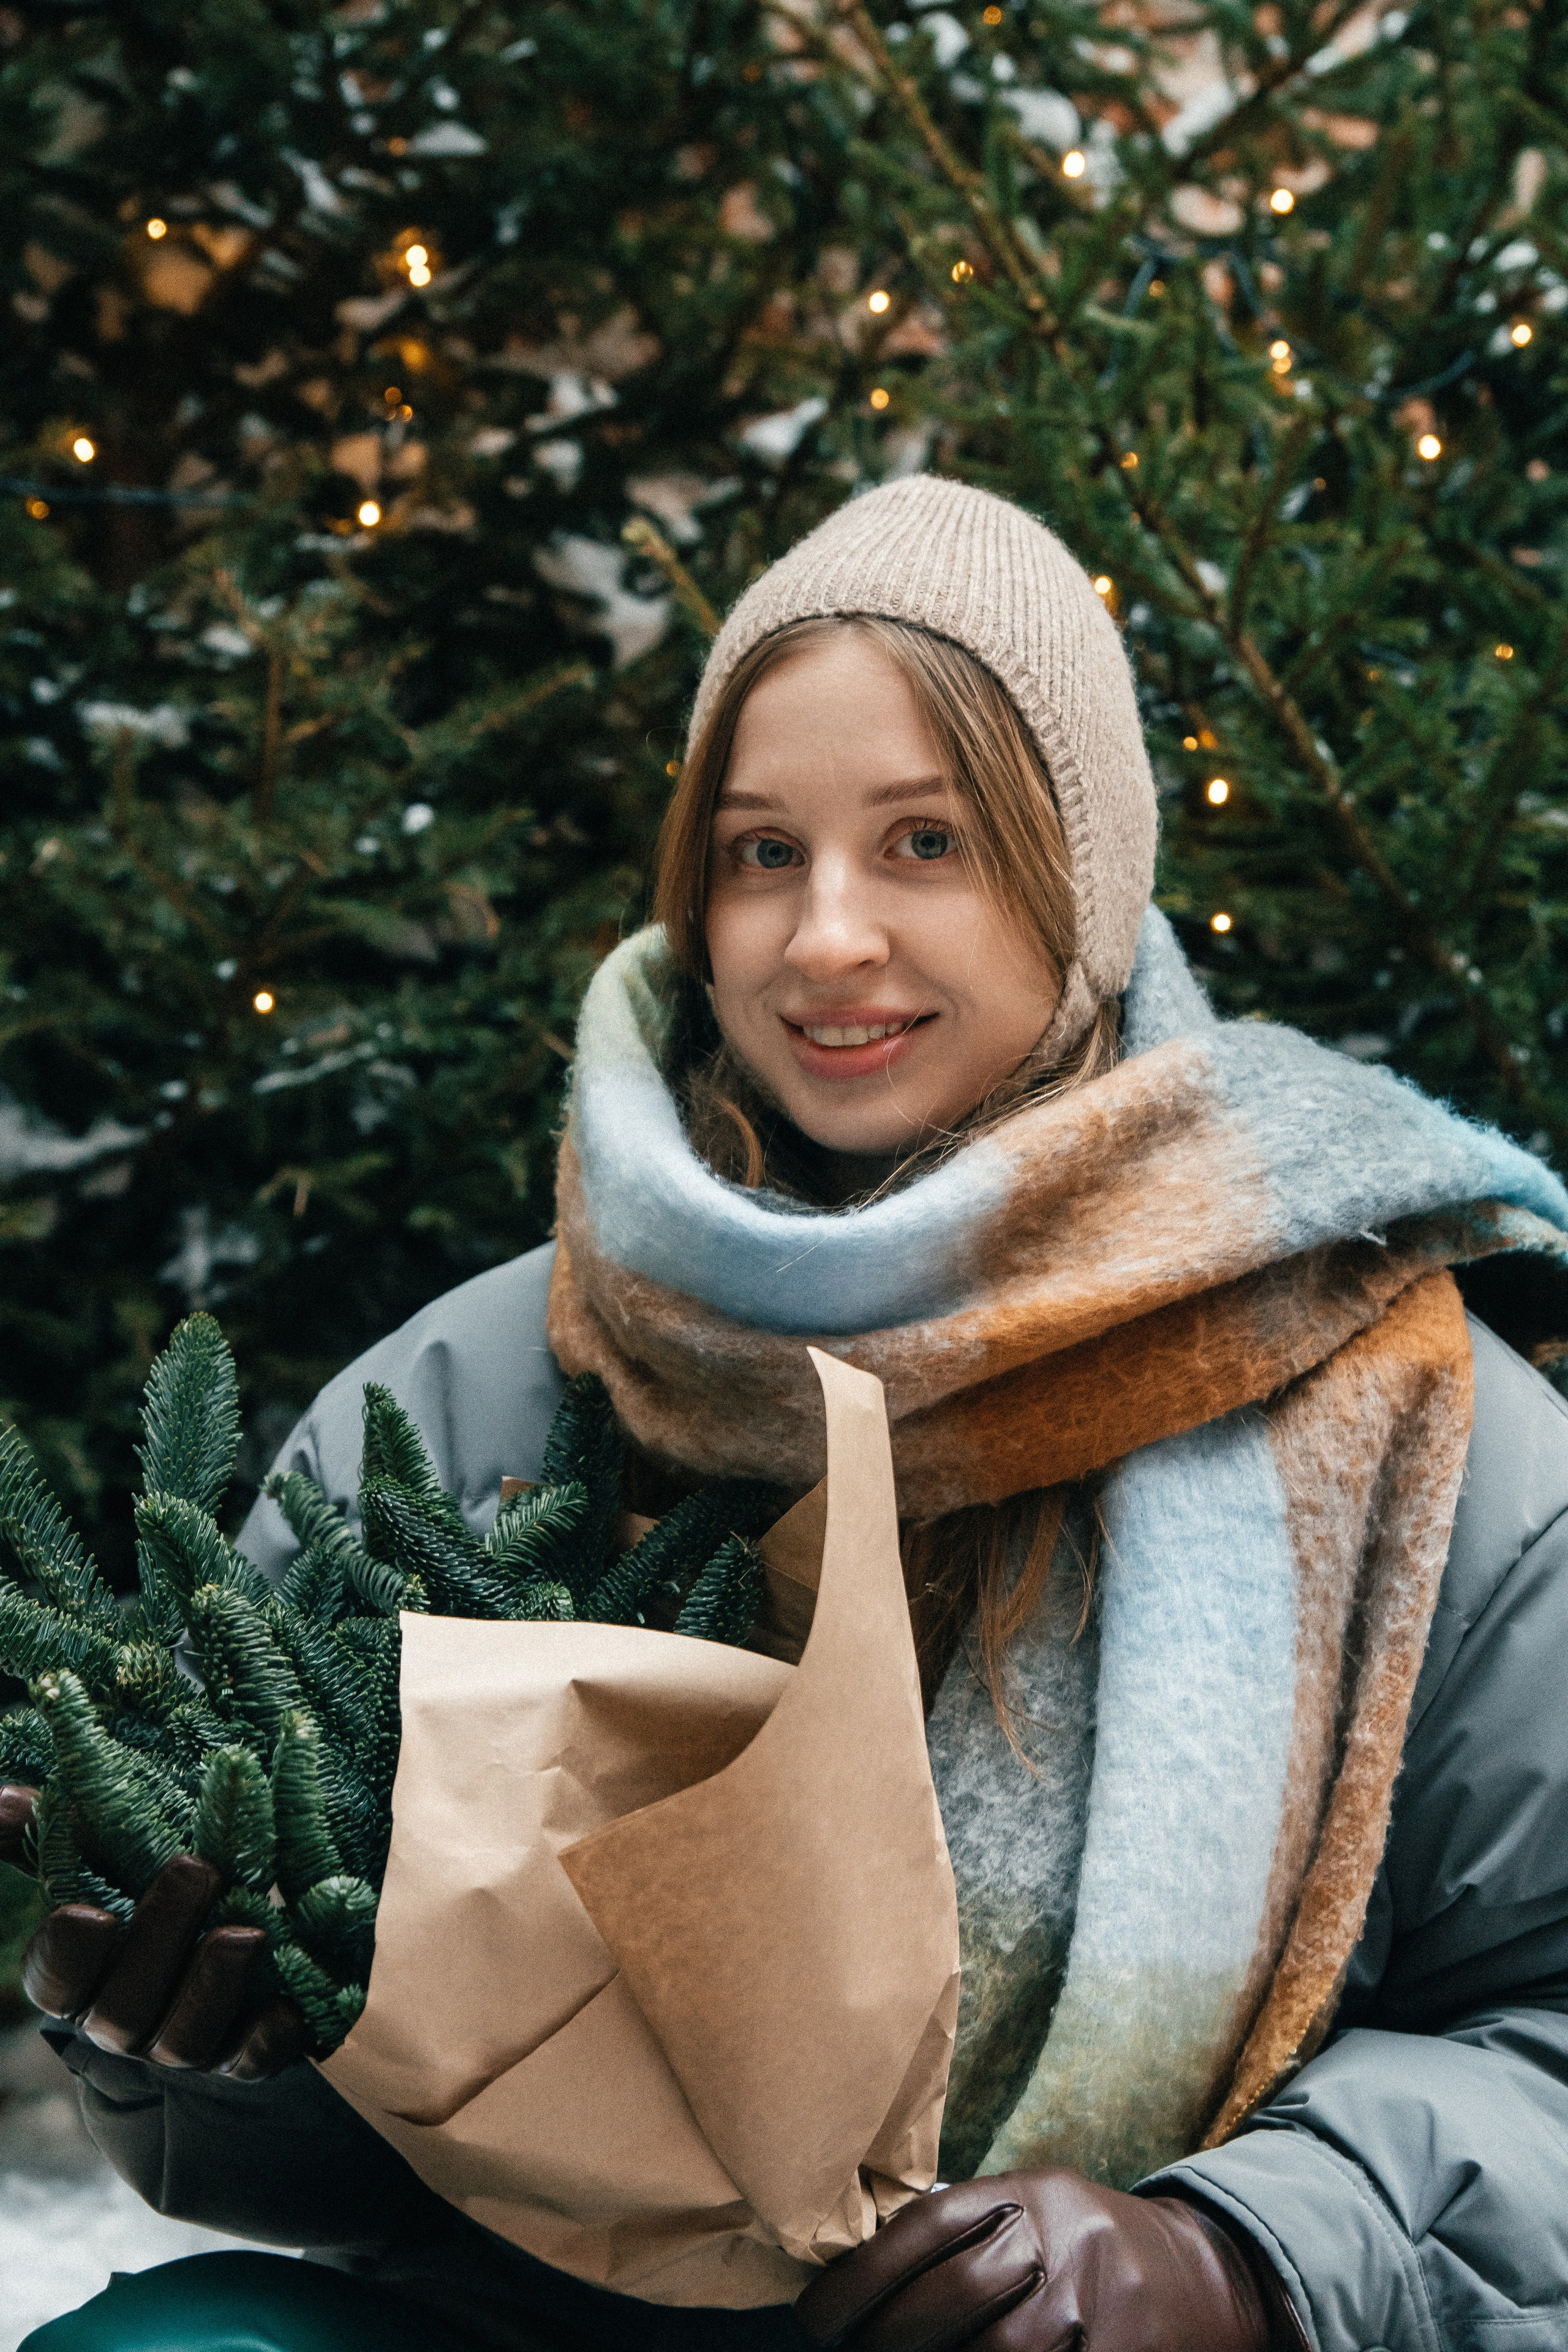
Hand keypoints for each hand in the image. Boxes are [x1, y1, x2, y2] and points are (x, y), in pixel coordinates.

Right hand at [2, 1784, 306, 2080]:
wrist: (225, 1926)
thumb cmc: (148, 1880)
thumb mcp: (104, 1848)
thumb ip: (49, 1830)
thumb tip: (1, 1798)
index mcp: (82, 1978)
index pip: (54, 1984)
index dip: (66, 1955)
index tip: (89, 1911)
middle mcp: (126, 2021)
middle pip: (123, 2010)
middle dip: (158, 1939)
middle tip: (195, 1867)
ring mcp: (185, 2045)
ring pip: (184, 2042)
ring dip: (213, 1986)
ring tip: (247, 1932)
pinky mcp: (247, 2054)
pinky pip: (254, 2060)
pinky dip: (269, 2036)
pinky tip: (287, 2001)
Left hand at [795, 2169, 1306, 2351]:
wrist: (1203, 2278)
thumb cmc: (1086, 2247)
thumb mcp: (1034, 2209)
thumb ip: (967, 2230)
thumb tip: (859, 2272)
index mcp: (1030, 2194)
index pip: (929, 2226)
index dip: (862, 2276)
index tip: (815, 2318)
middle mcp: (1062, 2243)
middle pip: (951, 2297)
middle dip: (885, 2339)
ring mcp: (1092, 2308)